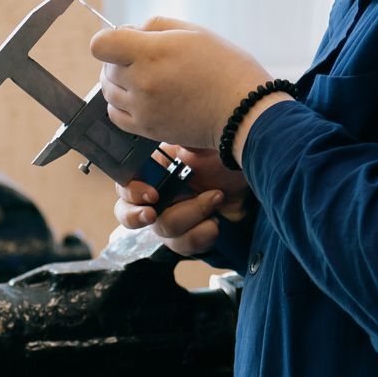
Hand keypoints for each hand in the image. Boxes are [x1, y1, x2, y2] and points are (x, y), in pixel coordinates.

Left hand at [91, 17, 271, 150]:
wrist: (242, 111)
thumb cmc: (224, 67)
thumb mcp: (193, 31)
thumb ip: (154, 26)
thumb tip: (129, 31)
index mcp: (151, 53)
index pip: (100, 45)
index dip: (109, 39)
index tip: (126, 41)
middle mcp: (142, 82)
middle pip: (106, 67)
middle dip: (120, 59)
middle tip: (146, 59)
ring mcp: (143, 109)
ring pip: (108, 91)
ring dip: (119, 82)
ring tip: (144, 78)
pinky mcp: (147, 129)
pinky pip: (115, 115)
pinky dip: (120, 105)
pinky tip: (139, 98)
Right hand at [113, 144, 249, 256]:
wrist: (253, 184)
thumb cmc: (225, 159)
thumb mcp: (202, 144)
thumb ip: (178, 141)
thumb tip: (160, 131)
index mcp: (153, 172)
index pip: (124, 185)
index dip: (131, 193)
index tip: (152, 194)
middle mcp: (156, 198)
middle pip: (130, 216)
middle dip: (138, 216)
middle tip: (153, 214)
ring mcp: (170, 219)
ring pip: (165, 231)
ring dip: (194, 214)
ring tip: (217, 197)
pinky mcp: (187, 238)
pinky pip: (183, 245)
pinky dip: (203, 233)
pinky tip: (216, 220)